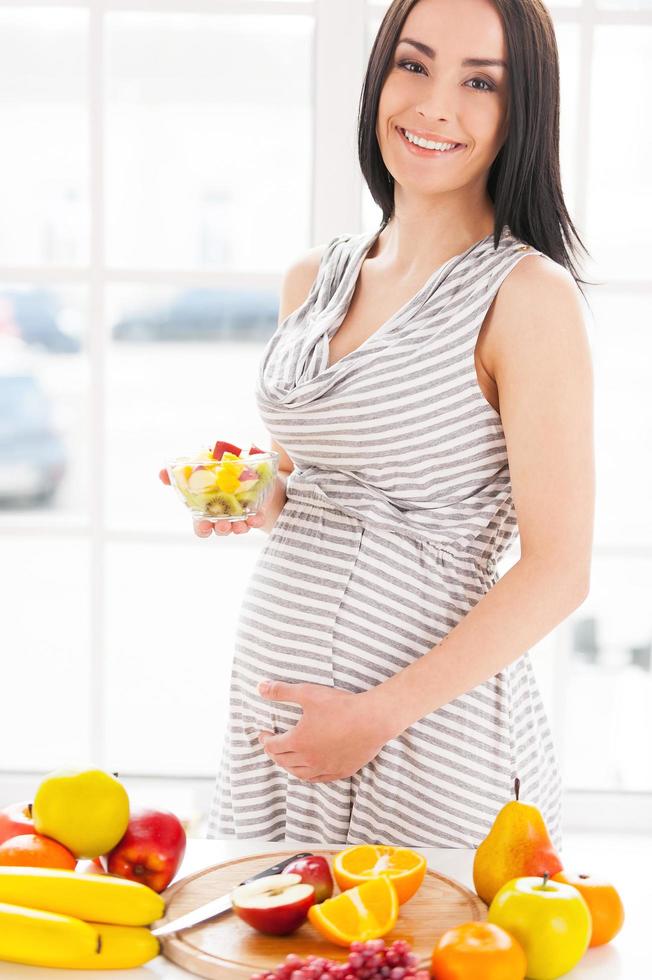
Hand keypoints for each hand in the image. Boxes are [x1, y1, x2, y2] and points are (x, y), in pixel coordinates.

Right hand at [158, 467, 265, 536]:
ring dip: (239, 527)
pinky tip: (256, 517)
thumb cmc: (217, 472)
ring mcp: (239, 515)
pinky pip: (255, 519)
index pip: (202, 526)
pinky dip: (256, 519)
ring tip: (242, 523)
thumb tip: (161, 474)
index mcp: (207, 509)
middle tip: (224, 525)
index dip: (202, 528)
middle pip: (219, 529)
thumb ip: (180, 472)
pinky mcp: (255, 510)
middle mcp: (222, 515)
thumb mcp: (200, 468)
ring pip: (237, 527)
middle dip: (222, 529)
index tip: (205, 526)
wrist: (247, 467)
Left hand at [256, 680, 388, 781]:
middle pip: (283, 761)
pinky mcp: (341, 770)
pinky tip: (309, 770)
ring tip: (286, 759)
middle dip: (274, 753)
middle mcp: (309, 759)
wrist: (372, 719)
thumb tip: (260, 687)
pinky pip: (319, 778)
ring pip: (299, 773)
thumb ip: (282, 691)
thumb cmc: (340, 706)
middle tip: (272, 745)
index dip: (265, 740)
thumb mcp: (308, 693)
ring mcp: (325, 767)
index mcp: (298, 741)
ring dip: (288, 766)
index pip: (273, 746)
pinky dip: (309, 775)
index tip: (264, 734)